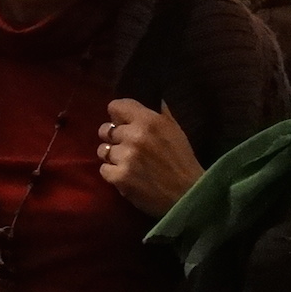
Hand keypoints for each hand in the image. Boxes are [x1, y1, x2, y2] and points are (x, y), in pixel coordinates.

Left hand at [98, 99, 201, 217]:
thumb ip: (161, 113)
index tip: (122, 122)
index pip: (115, 106)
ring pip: (102, 150)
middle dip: (114, 138)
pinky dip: (112, 173)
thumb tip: (155, 96)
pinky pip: (103, 169)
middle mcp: (134, 136)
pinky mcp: (119, 177)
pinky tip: (125, 175)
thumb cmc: (182, 161)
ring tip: (126, 162)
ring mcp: (125, 157)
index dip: (117, 115)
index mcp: (149, 121)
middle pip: (105, 129)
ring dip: (112, 156)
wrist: (188, 195)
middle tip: (126, 146)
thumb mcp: (176, 130)